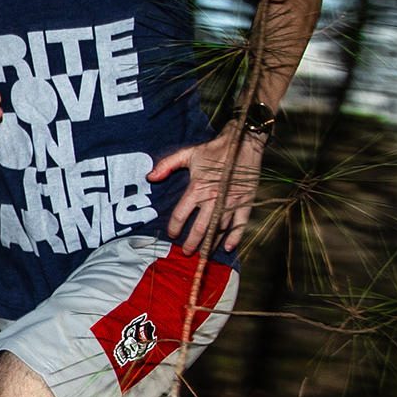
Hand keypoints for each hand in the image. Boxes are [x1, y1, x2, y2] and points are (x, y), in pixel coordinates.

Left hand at [147, 124, 265, 253]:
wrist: (242, 142)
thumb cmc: (214, 149)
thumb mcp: (188, 153)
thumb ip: (167, 165)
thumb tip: (150, 177)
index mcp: (198, 187)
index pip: (182, 213)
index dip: (175, 226)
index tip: (172, 234)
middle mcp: (214, 197)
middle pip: (200, 227)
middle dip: (192, 243)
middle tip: (186, 252)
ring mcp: (231, 201)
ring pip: (219, 228)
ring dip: (210, 243)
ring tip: (203, 253)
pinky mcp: (246, 201)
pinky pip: (240, 223)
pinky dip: (234, 236)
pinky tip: (228, 246)